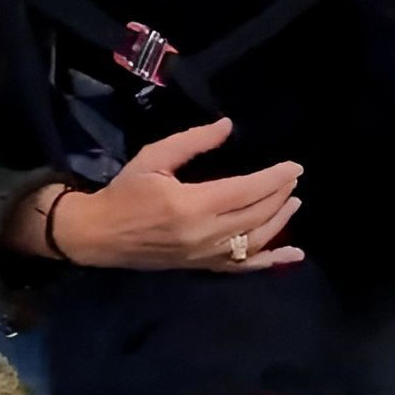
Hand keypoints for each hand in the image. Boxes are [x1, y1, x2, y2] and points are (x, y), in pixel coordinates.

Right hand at [53, 118, 303, 272]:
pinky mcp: (202, 268)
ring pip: (255, 241)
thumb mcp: (155, 157)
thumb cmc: (126, 191)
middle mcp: (204, 234)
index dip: (274, 179)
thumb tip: (227, 126)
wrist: (100, 234)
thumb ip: (193, 141)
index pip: (246, 191)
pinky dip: (271, 261)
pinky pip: (243, 267)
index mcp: (192, 205)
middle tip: (294, 178)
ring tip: (294, 203)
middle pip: (255, 215)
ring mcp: (205, 256)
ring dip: (280, 221)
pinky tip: (292, 255)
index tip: (294, 166)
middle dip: (280, 195)